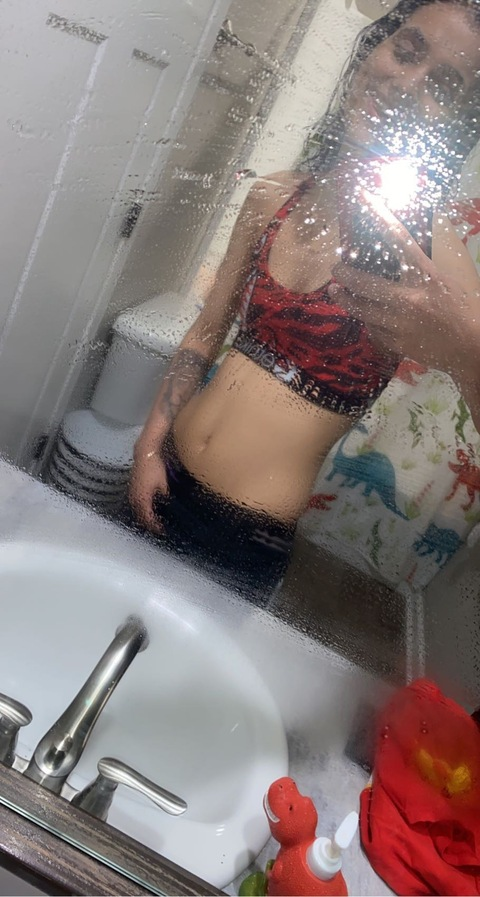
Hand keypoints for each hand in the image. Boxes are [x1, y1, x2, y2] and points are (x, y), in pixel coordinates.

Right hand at [129, 441, 168, 533]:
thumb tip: (170, 508)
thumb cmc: (154, 467)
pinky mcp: (132, 488)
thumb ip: (165, 498)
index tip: (163, 531)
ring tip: (156, 521)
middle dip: (150, 524)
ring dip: (145, 517)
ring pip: (137, 511)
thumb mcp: (163, 484)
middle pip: (140, 517)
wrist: (144, 454)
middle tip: (160, 528)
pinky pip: (136, 504)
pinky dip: (142, 509)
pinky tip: (150, 509)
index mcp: (142, 498)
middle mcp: (134, 498)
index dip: (155, 527)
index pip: (147, 518)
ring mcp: (131, 493)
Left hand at [329, 189, 479, 421]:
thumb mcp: (448, 281)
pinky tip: (365, 316)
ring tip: (336, 291)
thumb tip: (402, 253)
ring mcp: (400, 323)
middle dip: (345, 274)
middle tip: (335, 268)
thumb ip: (423, 268)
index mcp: (427, 277)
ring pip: (361, 309)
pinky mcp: (396, 343)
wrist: (472, 350)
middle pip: (364, 283)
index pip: (399, 239)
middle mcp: (409, 298)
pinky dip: (368, 321)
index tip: (363, 198)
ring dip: (346, 299)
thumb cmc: (465, 311)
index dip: (380, 216)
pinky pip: (372, 329)